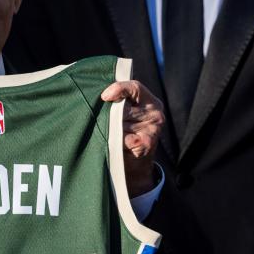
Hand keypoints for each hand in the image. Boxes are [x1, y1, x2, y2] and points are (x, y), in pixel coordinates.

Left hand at [100, 80, 162, 196]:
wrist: (133, 165)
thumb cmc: (125, 133)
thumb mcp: (125, 113)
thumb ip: (118, 102)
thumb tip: (101, 97)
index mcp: (150, 102)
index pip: (134, 88)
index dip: (118, 89)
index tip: (103, 97)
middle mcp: (155, 114)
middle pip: (124, 107)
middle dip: (109, 113)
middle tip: (99, 118)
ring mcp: (153, 130)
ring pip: (121, 123)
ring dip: (109, 128)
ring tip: (105, 132)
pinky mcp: (147, 144)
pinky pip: (123, 138)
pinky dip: (114, 141)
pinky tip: (113, 143)